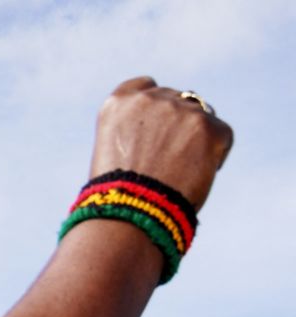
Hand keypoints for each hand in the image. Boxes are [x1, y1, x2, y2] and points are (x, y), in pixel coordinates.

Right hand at [90, 77, 232, 210]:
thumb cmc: (117, 195)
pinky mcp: (208, 126)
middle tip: (173, 158)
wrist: (131, 210)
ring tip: (183, 171)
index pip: (145, 86)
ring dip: (197, 139)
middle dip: (178, 124)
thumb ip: (136, 133)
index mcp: (118, 104)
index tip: (157, 126)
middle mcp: (149, 99)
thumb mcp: (114, 153)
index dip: (155, 106)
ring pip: (201, 115)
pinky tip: (199, 175)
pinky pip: (222, 134)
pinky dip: (216, 154)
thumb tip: (165, 136)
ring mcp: (180, 110)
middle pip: (177, 100)